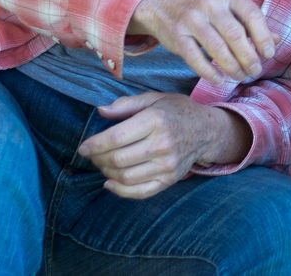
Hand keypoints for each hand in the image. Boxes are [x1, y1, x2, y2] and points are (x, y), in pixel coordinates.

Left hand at [76, 92, 249, 198]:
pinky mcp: (169, 180)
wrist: (207, 130)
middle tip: (92, 155)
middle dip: (98, 159)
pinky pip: (140, 192)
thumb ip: (126, 105)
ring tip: (102, 164)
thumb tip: (100, 111)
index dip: (94, 145)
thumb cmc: (177, 111)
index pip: (115, 138)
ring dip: (107, 173)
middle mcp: (162, 144)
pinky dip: (120, 191)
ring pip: (125, 177)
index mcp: (155, 121)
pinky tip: (110, 183)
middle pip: (117, 159)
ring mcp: (167, 165)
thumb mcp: (154, 99)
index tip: (83, 147)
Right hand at [128, 0, 276, 83]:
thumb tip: (278, 40)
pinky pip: (196, 58)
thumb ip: (252, 23)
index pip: (253, 15)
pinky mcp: (177, 35)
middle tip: (255, 71)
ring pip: (218, 49)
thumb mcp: (229, 8)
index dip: (264, 37)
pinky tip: (219, 80)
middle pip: (236, 35)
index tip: (269, 55)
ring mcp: (192, 18)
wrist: (163, 5)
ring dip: (233, 68)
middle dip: (249, 58)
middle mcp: (210, 3)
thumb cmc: (205, 10)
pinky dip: (210, 72)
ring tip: (240, 77)